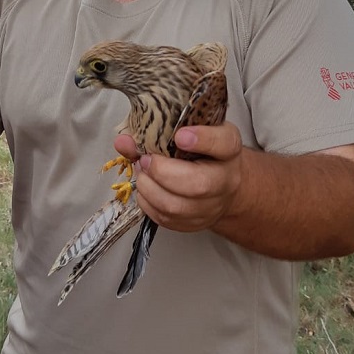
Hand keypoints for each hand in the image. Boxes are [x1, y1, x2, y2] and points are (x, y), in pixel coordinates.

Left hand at [113, 122, 244, 232]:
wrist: (222, 182)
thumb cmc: (203, 151)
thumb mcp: (189, 130)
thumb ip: (158, 131)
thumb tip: (124, 141)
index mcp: (229, 149)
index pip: (223, 143)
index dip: (202, 140)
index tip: (180, 136)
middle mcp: (225, 180)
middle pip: (198, 184)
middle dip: (162, 172)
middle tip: (146, 159)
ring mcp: (212, 207)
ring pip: (177, 206)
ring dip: (149, 188)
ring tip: (143, 173)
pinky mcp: (195, 224)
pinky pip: (166, 219)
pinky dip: (148, 203)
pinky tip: (146, 188)